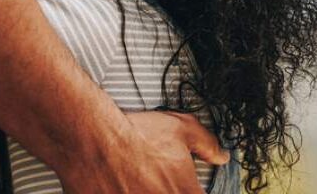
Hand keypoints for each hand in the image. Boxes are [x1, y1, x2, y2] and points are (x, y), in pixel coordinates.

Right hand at [58, 111, 227, 193]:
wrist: (95, 140)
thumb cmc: (136, 135)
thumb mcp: (182, 129)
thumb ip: (207, 145)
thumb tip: (221, 155)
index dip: (193, 191)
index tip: (186, 186)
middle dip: (167, 190)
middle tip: (157, 182)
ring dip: (146, 192)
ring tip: (139, 183)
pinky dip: (126, 193)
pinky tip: (124, 185)